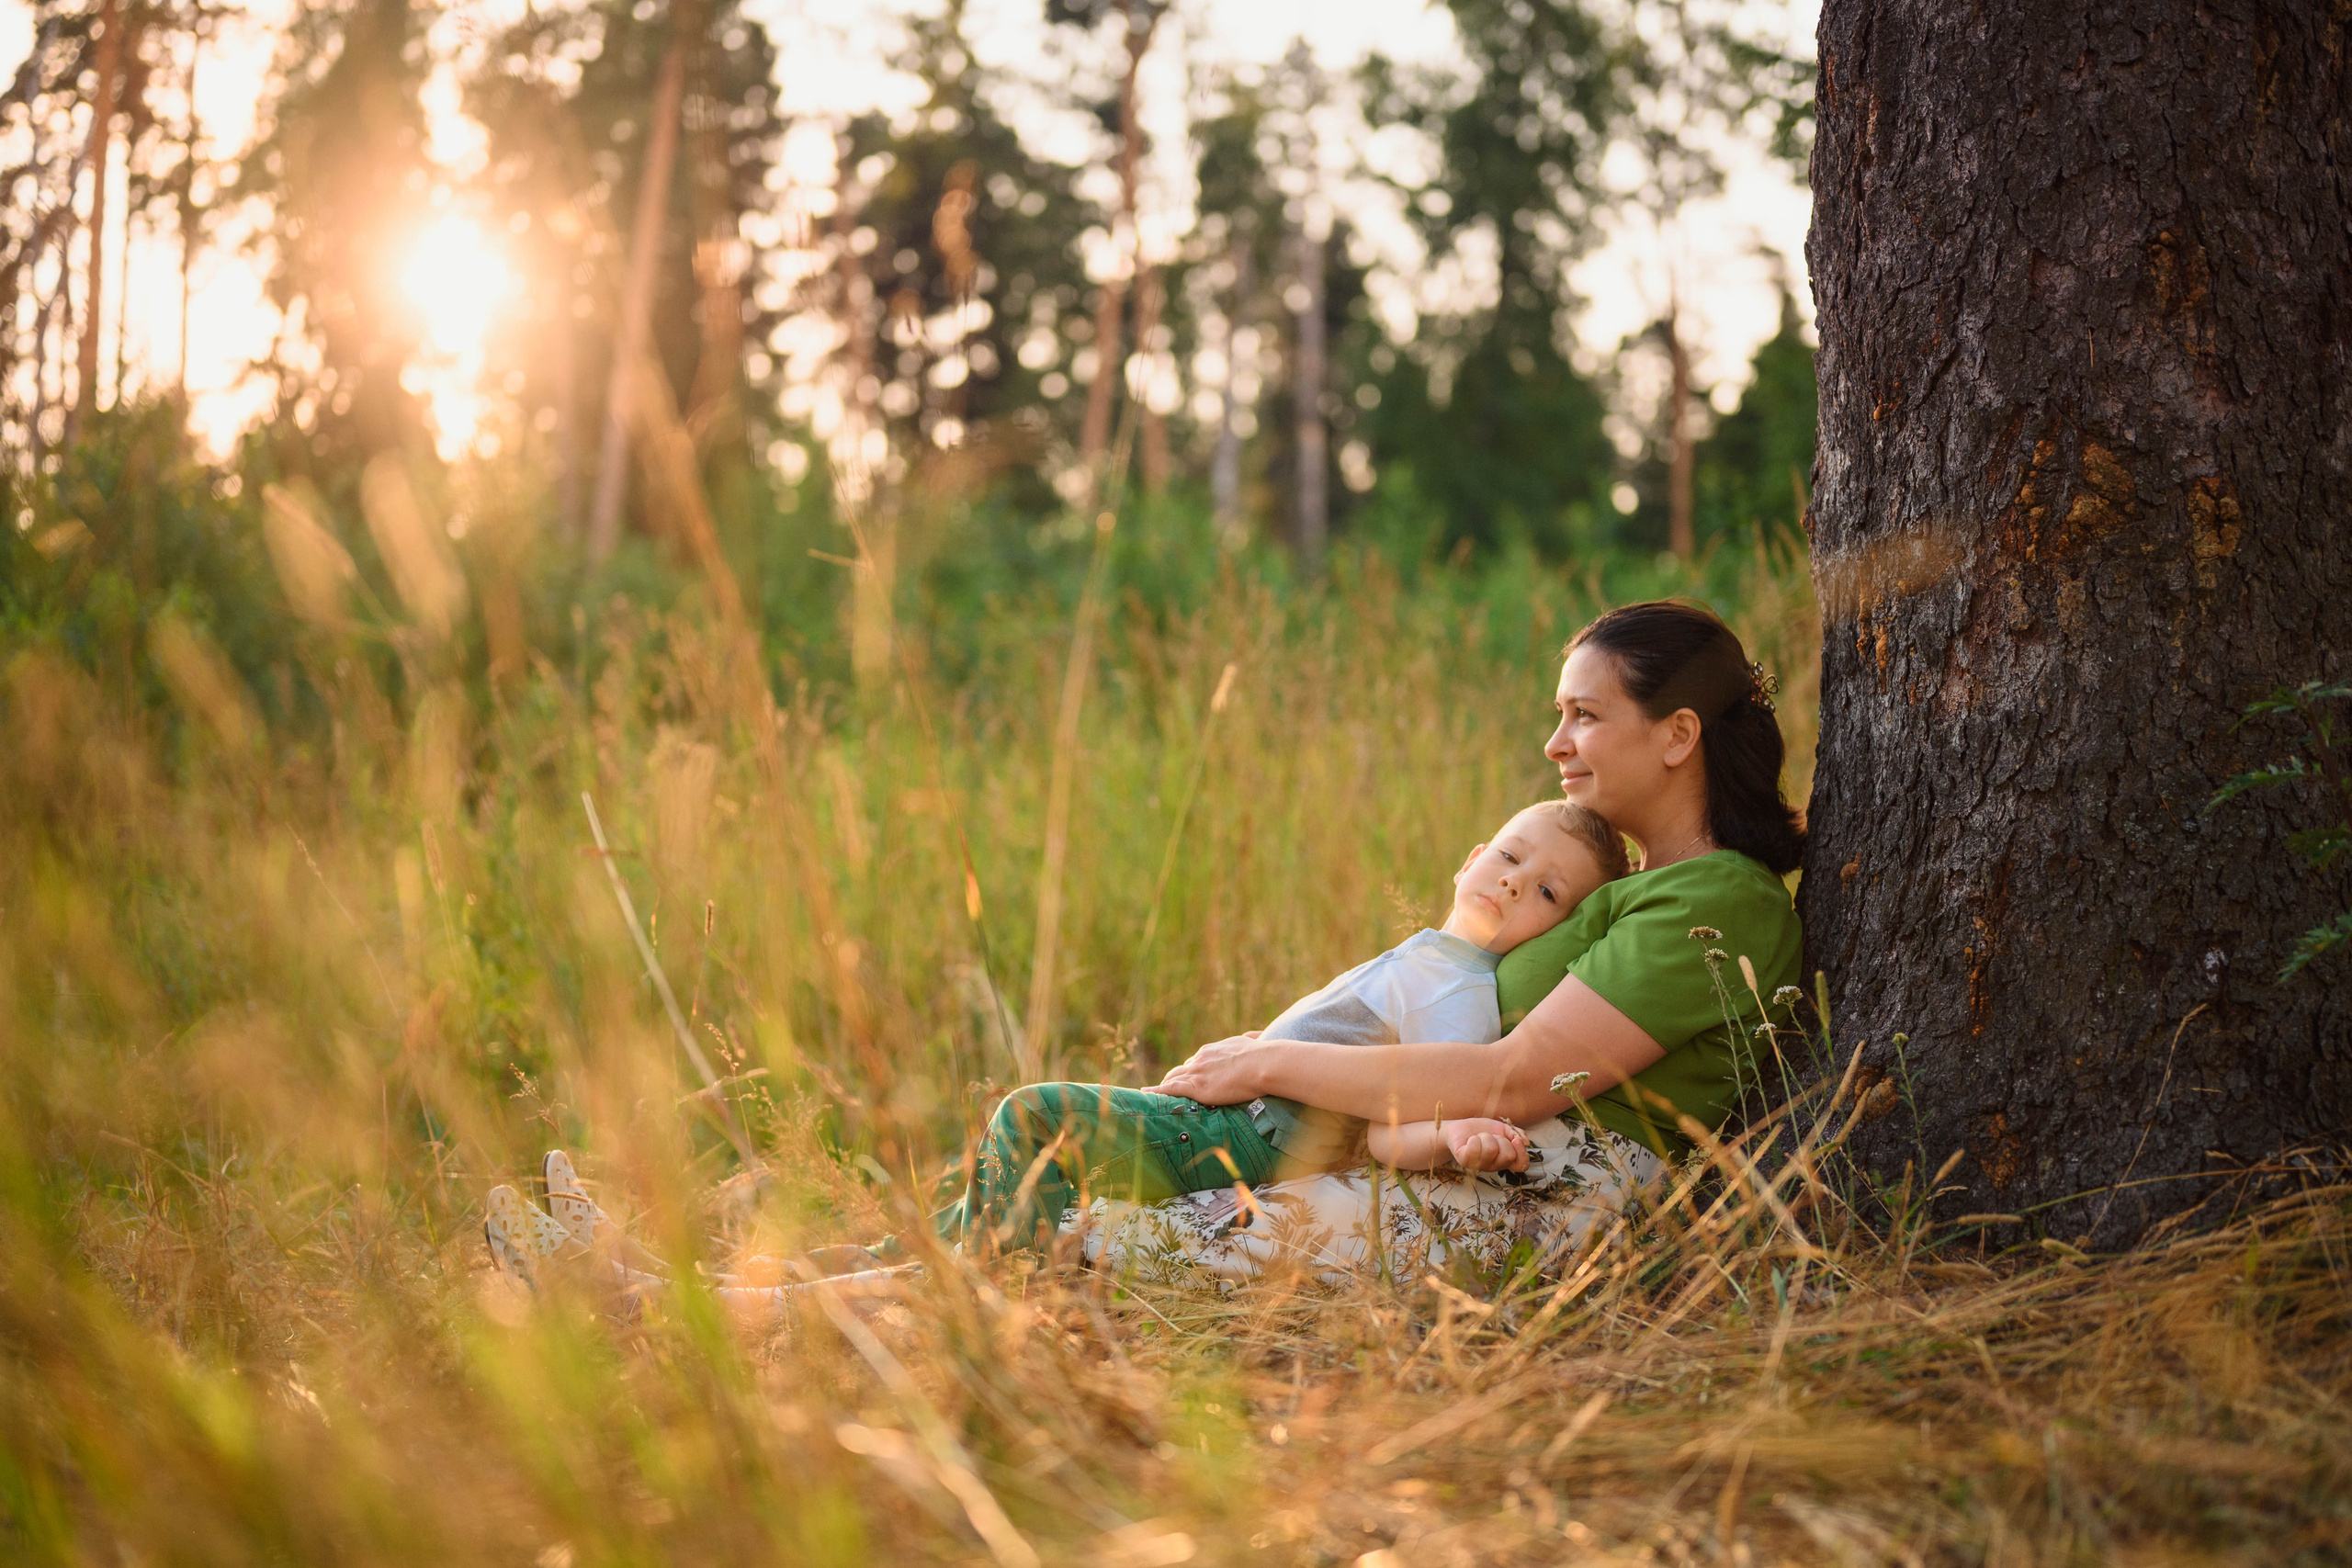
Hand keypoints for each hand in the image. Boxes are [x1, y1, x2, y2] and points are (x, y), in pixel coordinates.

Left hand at [1149, 1033, 1269, 1104]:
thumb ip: (1250, 1040)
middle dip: (1174, 1077)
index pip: (1196, 1061)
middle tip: (1167, 1087)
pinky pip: (1170, 1089)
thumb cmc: (1263, 1055)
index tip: (1190, 1076)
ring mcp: (1197, 1073)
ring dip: (1163, 1086)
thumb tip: (1254, 1036)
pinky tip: (1147, 1095)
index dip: (1192, 1070)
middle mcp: (1201, 1059)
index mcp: (1212, 1050)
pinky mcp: (1196, 1087)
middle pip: (1181, 1069)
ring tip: (1153, 1094)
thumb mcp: (1254, 1041)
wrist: (1263, 1064)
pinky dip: (1157, 1092)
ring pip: (1173, 1079)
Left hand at [1443, 1118, 1529, 1172]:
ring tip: (1479, 1137)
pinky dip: (1474, 1139)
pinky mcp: (1465, 1160)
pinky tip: (1471, 1140)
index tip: (1515, 1140)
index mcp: (1505, 1160)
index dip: (1522, 1153)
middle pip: (1508, 1156)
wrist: (1459, 1128)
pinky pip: (1475, 1149)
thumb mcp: (1501, 1129)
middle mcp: (1494, 1166)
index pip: (1522, 1165)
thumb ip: (1515, 1134)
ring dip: (1486, 1136)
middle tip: (1491, 1136)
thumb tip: (1525, 1141)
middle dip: (1501, 1140)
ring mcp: (1479, 1165)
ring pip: (1491, 1149)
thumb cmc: (1481, 1130)